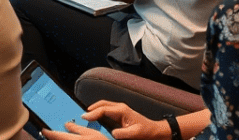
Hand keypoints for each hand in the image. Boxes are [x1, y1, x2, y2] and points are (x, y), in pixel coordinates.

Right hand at [42, 101, 168, 139]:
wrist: (156, 131)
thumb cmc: (146, 132)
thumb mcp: (135, 134)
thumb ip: (122, 133)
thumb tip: (111, 132)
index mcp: (122, 110)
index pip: (103, 109)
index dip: (93, 113)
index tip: (85, 117)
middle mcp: (120, 107)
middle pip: (102, 104)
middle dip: (91, 108)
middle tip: (82, 116)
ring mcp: (121, 109)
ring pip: (104, 105)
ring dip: (95, 108)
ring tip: (87, 115)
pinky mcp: (121, 113)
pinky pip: (107, 109)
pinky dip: (99, 110)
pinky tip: (96, 116)